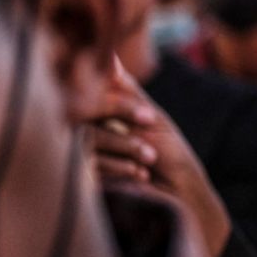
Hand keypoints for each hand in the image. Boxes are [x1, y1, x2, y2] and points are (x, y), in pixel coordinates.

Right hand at [90, 61, 230, 256]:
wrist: (179, 200)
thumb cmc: (169, 156)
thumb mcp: (153, 120)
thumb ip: (127, 92)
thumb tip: (109, 56)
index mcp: (96, 118)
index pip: (89, 96)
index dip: (118, 103)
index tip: (149, 117)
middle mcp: (81, 136)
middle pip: (79, 114)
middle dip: (121, 124)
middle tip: (151, 136)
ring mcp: (77, 163)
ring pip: (84, 141)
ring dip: (124, 147)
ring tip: (149, 161)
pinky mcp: (79, 188)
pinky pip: (85, 169)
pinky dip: (118, 168)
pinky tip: (140, 177)